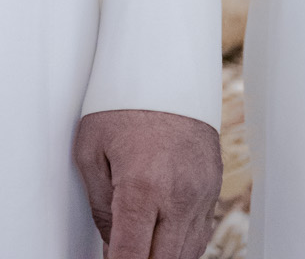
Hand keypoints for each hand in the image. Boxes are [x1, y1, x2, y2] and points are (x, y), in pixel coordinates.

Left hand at [75, 109, 221, 258]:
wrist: (165, 65)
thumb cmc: (122, 100)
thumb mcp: (90, 150)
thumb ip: (99, 208)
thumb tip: (111, 248)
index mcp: (142, 187)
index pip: (131, 258)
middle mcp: (178, 196)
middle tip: (120, 252)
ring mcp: (202, 193)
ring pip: (186, 255)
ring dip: (162, 257)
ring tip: (140, 245)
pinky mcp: (214, 187)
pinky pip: (201, 234)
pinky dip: (181, 245)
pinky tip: (163, 241)